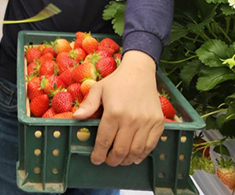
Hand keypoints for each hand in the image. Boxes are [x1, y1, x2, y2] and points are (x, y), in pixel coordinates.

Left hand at [72, 50, 163, 166]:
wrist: (140, 72)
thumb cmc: (116, 81)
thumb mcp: (98, 89)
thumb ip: (88, 105)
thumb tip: (76, 118)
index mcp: (114, 113)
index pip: (104, 141)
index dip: (98, 154)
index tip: (95, 159)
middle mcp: (131, 120)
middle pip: (120, 150)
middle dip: (112, 160)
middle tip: (107, 161)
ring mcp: (146, 122)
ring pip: (136, 151)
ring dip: (126, 160)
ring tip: (120, 160)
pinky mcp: (158, 123)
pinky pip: (151, 145)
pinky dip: (142, 154)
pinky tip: (134, 156)